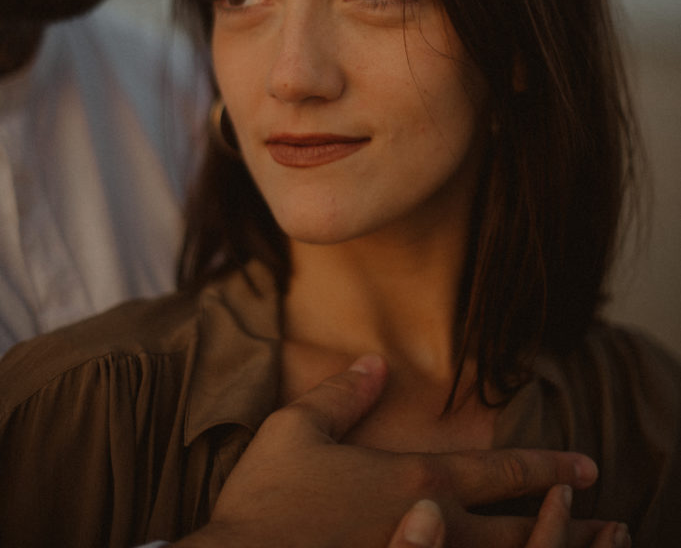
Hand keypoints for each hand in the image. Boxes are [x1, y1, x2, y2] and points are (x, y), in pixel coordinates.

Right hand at [172, 354, 607, 547]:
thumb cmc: (267, 499)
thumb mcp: (298, 427)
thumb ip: (344, 393)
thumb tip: (376, 363)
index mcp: (414, 481)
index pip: (497, 470)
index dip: (546, 464)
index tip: (586, 465)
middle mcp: (429, 528)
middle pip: (518, 531)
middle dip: (567, 524)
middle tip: (609, 523)